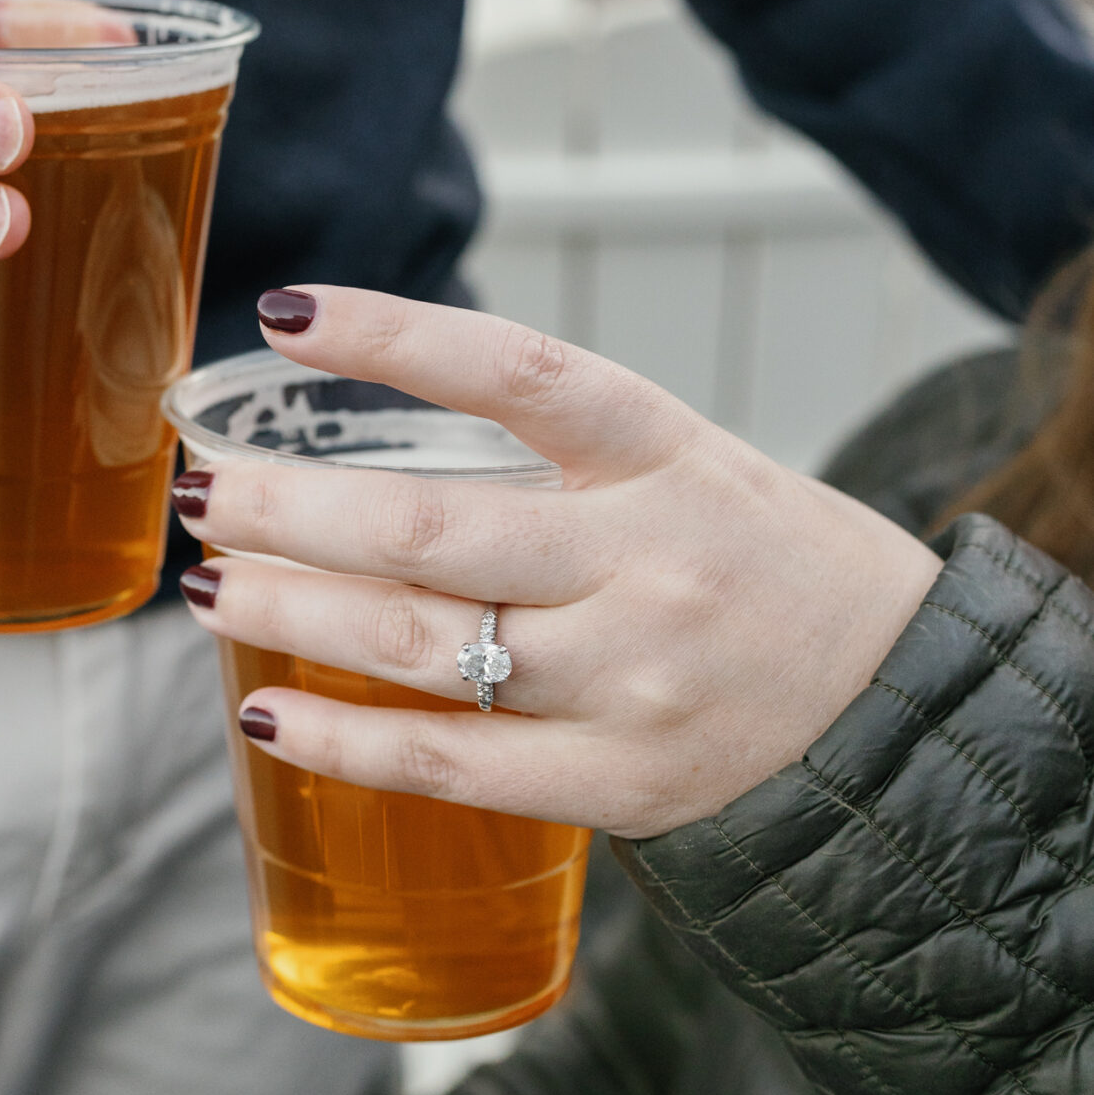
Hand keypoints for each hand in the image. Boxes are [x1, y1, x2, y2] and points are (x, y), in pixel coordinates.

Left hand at [175, 287, 941, 837]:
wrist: (893, 697)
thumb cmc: (748, 557)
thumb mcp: (676, 459)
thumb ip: (540, 451)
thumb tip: (350, 442)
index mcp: (661, 451)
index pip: (515, 368)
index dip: (395, 335)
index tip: (286, 312)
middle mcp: (644, 557)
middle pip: (428, 525)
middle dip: (288, 507)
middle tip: (201, 491)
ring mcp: (629, 677)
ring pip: (421, 642)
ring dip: (291, 610)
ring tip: (207, 586)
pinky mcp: (618, 783)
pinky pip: (453, 763)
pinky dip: (345, 743)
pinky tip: (265, 712)